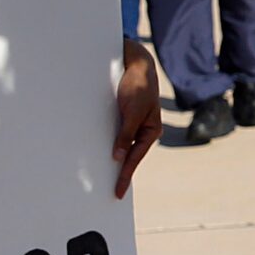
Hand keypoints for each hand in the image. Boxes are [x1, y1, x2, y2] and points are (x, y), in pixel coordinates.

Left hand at [112, 37, 161, 197]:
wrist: (135, 63)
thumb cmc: (137, 85)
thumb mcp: (132, 110)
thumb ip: (125, 133)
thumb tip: (118, 157)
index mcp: (150, 131)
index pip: (135, 158)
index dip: (125, 176)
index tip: (118, 192)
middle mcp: (143, 131)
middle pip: (130, 156)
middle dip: (121, 172)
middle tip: (112, 191)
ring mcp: (133, 125)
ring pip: (123, 147)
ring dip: (115, 160)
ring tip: (104, 177)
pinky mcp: (124, 117)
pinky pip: (118, 136)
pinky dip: (112, 145)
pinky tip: (104, 154)